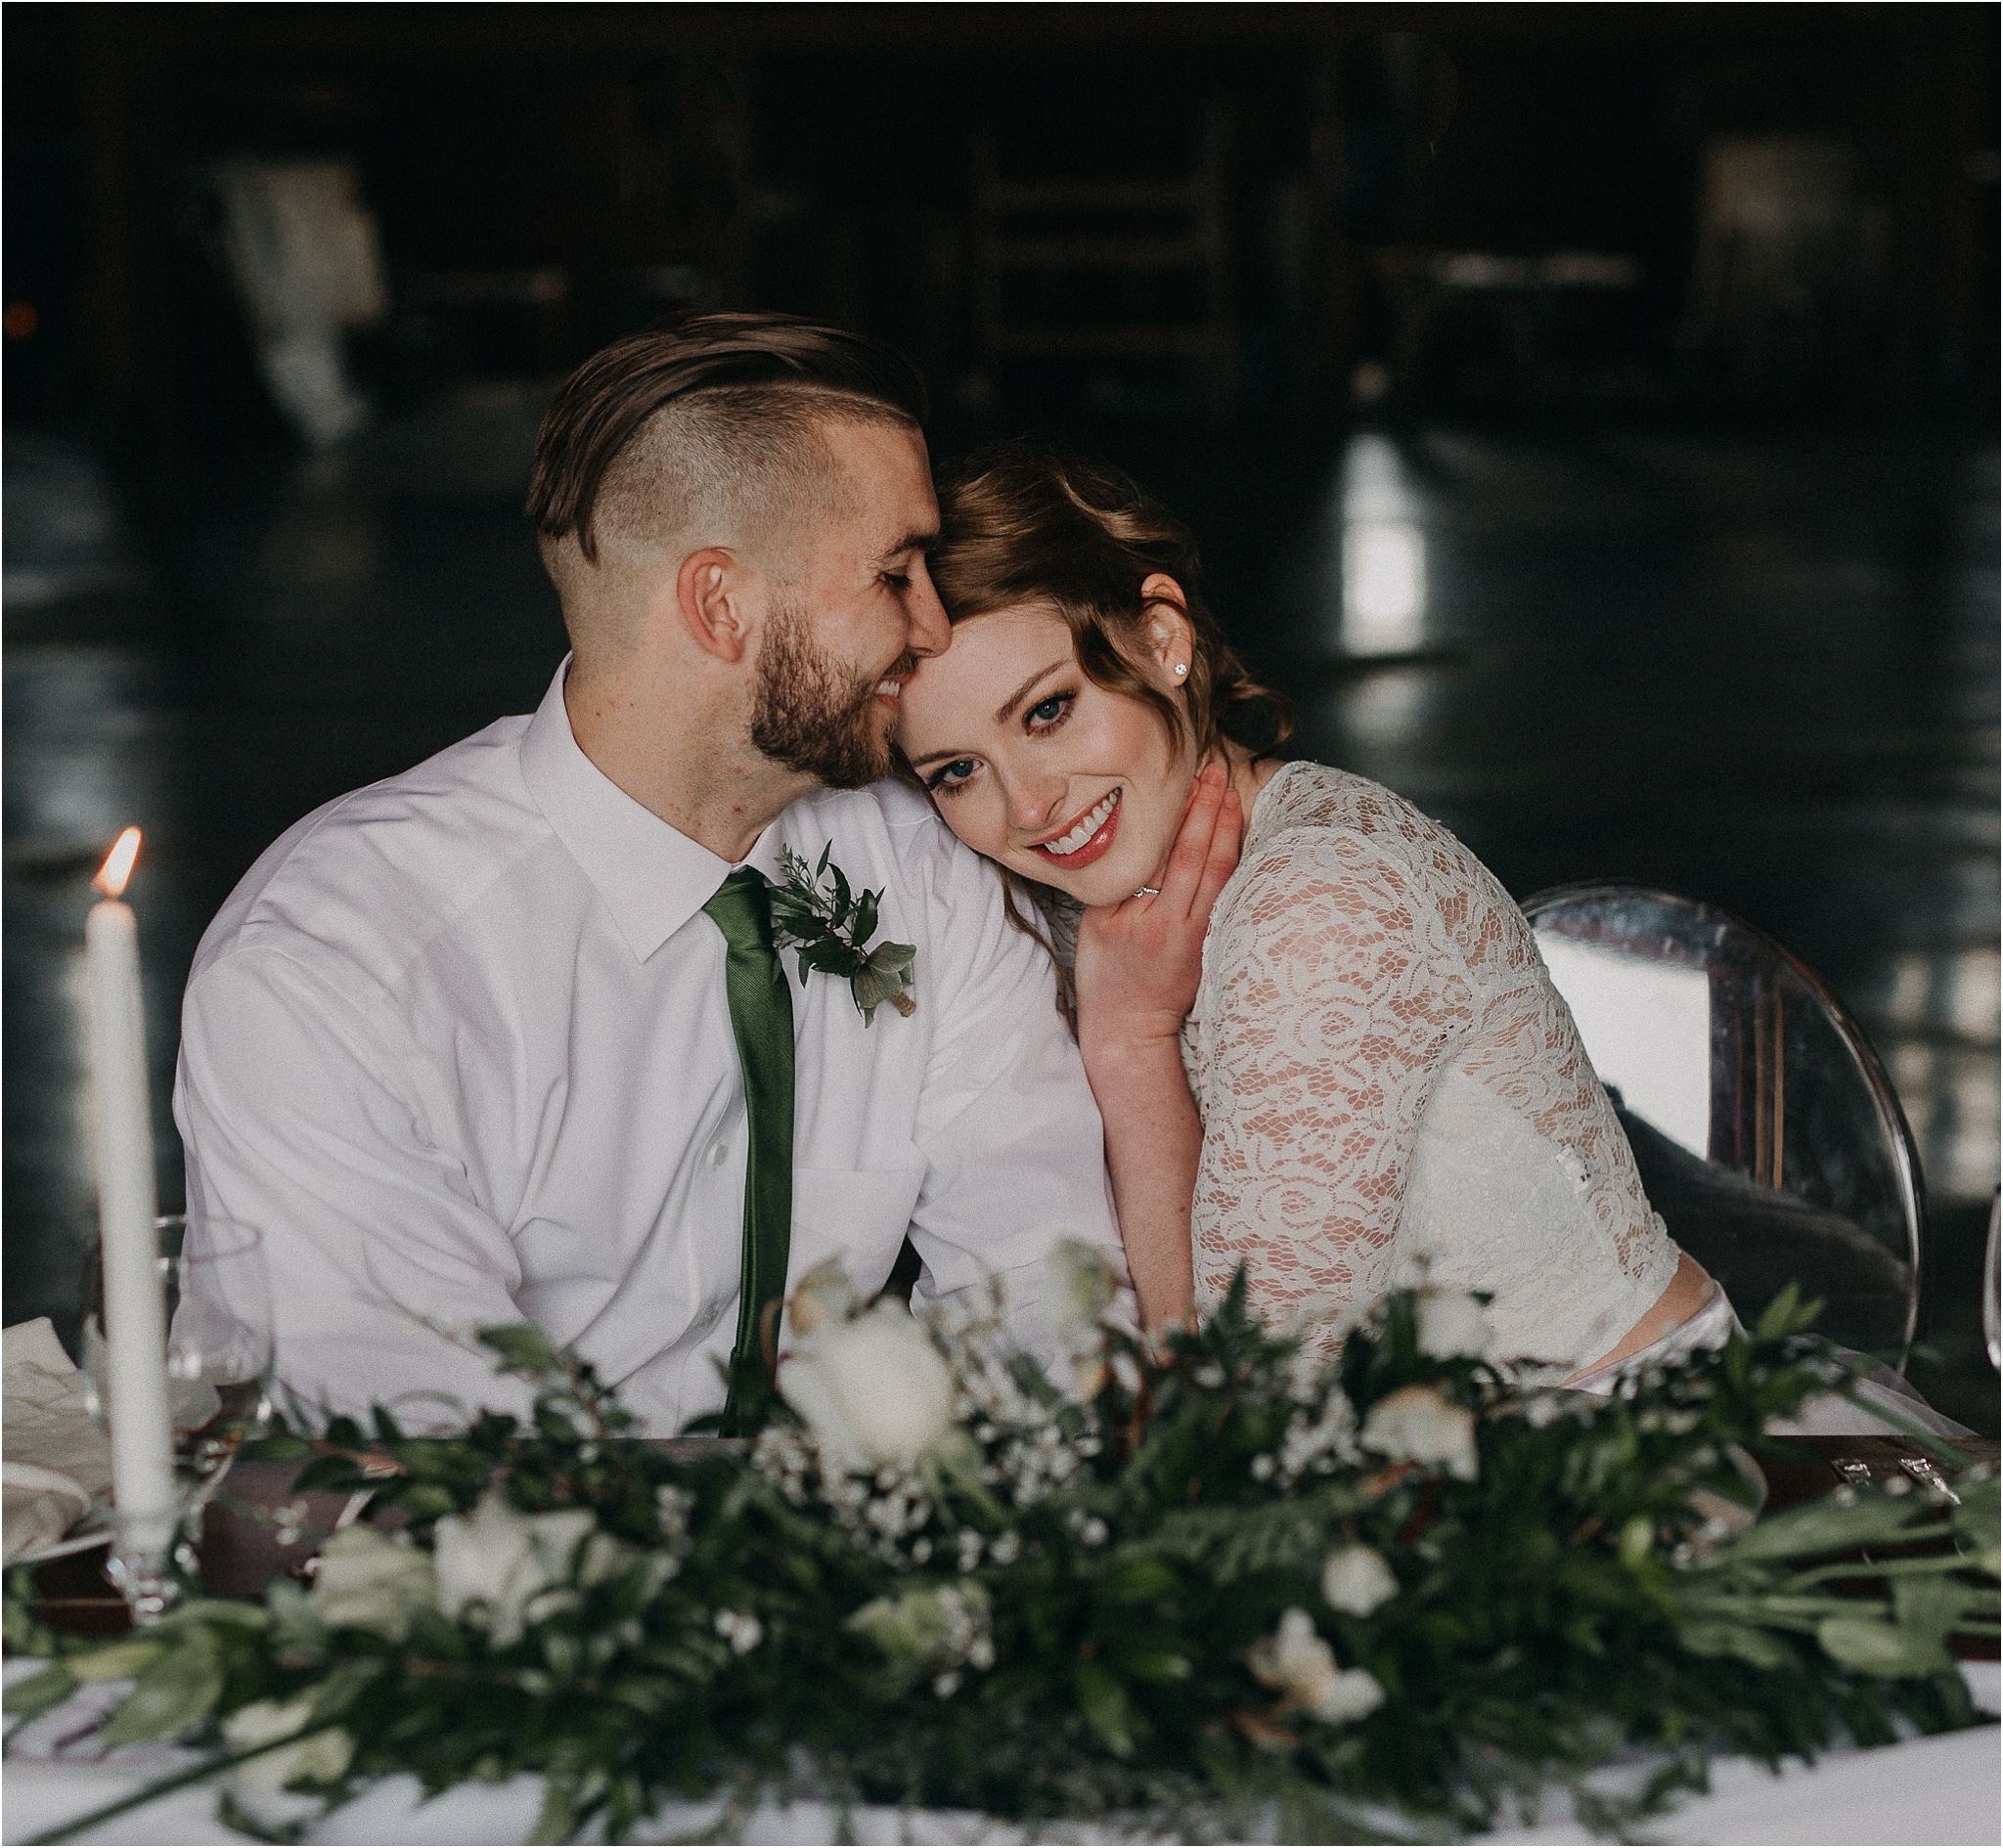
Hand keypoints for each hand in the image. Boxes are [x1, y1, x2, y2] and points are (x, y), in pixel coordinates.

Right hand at [1074, 764, 1242, 1058]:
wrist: (1129, 1026)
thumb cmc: (1107, 974)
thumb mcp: (1099, 924)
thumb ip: (1122, 882)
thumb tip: (1143, 838)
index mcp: (1152, 919)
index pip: (1175, 854)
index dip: (1189, 814)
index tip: (1195, 780)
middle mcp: (1182, 925)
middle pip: (1204, 857)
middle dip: (1213, 811)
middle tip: (1217, 773)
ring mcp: (1202, 935)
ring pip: (1222, 873)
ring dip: (1228, 830)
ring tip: (1229, 795)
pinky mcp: (1212, 942)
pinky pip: (1225, 893)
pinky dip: (1230, 859)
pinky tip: (1233, 835)